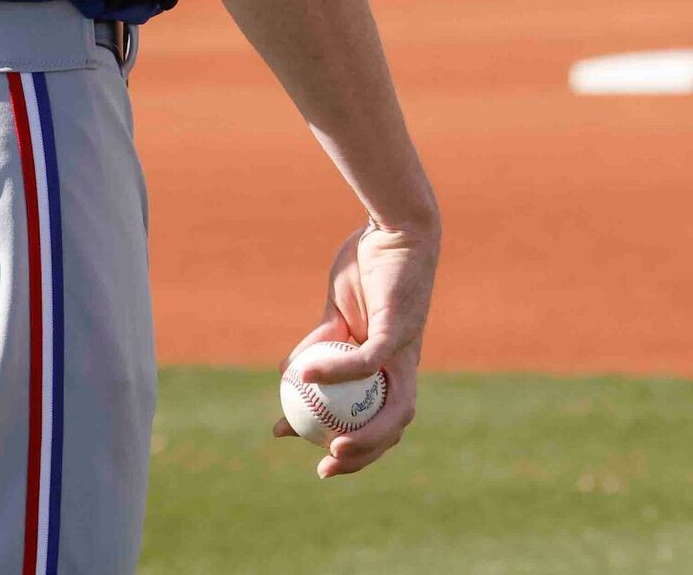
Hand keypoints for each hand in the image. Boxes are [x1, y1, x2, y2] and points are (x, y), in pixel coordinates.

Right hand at [271, 216, 441, 477]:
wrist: (392, 227)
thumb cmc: (368, 265)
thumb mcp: (336, 313)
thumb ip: (320, 344)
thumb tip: (287, 374)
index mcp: (391, 365)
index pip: (379, 418)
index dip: (357, 446)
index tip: (320, 459)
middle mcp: (404, 362)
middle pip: (393, 425)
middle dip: (364, 455)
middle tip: (324, 465)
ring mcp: (405, 347)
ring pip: (395, 407)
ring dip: (367, 435)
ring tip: (331, 445)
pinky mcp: (399, 327)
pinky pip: (368, 360)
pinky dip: (337, 372)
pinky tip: (305, 376)